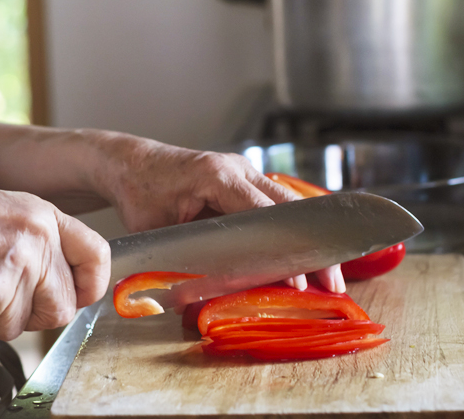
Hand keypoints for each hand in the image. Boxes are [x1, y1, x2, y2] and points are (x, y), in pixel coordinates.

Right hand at [0, 177, 109, 340]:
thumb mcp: (3, 210)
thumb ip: (35, 242)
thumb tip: (53, 284)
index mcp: (44, 217)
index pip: (96, 256)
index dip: (89, 286)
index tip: (76, 297)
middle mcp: (35, 243)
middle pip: (61, 308)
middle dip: (32, 315)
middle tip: (1, 301)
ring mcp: (12, 272)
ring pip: (18, 327)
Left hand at [89, 134, 344, 292]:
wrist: (131, 163)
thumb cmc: (139, 195)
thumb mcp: (155, 230)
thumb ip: (182, 257)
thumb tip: (198, 300)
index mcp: (216, 175)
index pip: (263, 215)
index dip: (282, 250)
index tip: (299, 280)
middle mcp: (237, 168)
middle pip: (288, 208)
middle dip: (310, 246)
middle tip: (333, 282)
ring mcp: (245, 171)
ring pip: (288, 205)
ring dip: (307, 238)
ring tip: (329, 273)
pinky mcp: (246, 181)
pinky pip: (277, 204)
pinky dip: (292, 230)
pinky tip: (306, 255)